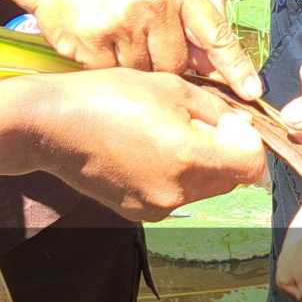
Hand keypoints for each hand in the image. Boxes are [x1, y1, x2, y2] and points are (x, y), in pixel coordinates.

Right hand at [20, 0, 262, 98]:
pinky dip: (106, 71)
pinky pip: (112, 75)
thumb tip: (212, 66)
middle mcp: (154, 3)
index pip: (215, 31)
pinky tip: (96, 48)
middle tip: (141, 47)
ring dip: (133, 69)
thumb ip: (185, 18)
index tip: (253, 92)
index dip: (235, 65)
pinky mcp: (93, 42)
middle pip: (176, 64)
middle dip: (164, 67)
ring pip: (144, 73)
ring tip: (115, 41)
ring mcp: (122, 23)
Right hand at [23, 71, 265, 221]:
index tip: (227, 121)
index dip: (247, 139)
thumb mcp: (171, 87)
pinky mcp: (139, 213)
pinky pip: (176, 195)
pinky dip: (175, 176)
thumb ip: (217, 110)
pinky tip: (147, 150)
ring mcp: (157, 207)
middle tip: (195, 122)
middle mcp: (177, 192)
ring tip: (166, 133)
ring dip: (201, 163)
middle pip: (231, 179)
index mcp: (189, 157)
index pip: (251, 164)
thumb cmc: (108, 96)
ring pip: (205, 188)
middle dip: (225, 151)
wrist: (50, 125)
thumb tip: (240, 127)